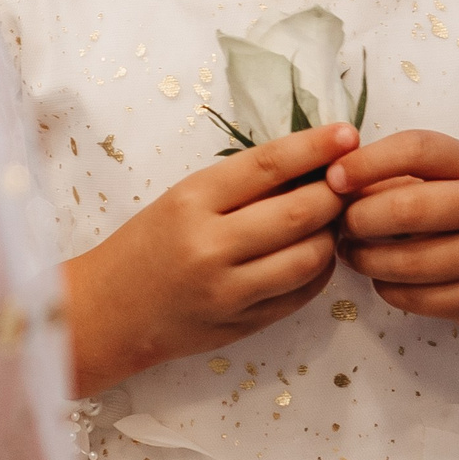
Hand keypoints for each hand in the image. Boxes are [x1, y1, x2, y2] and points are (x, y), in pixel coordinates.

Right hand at [62, 123, 356, 397]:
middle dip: (335, 192)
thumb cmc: (147, 244)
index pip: (267, 165)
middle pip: (299, 212)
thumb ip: (240, 187)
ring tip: (331, 220)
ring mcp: (228, 291)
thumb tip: (310, 164)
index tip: (346, 134)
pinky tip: (314, 254)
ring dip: (331, 234)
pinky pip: (301, 294)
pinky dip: (319, 270)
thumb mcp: (181, 199)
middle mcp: (210, 246)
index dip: (314, 146)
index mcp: (192, 201)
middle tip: (349, 181)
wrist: (109, 311)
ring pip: (310, 257)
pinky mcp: (242, 325)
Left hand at [327, 131, 458, 336]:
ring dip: (364, 259)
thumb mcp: (445, 178)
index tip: (332, 177)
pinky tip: (379, 278)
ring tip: (349, 251)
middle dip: (359, 218)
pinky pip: (415, 298)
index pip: (416, 149)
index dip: (367, 162)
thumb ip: (396, 174)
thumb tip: (334, 183)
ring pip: (408, 262)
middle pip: (408, 209)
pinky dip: (385, 288)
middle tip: (339, 223)